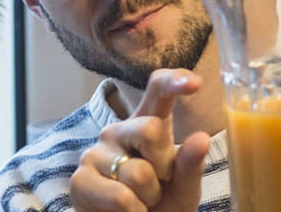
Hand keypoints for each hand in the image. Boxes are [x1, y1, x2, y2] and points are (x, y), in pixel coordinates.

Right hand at [71, 69, 211, 211]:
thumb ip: (190, 166)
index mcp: (147, 125)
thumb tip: (200, 138)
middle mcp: (118, 132)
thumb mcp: (183, 189)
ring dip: (148, 198)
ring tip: (140, 204)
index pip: (157, 90)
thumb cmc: (159, 207)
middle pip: (150, 129)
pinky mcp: (80, 180)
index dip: (174, 81)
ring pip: (137, 172)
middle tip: (159, 185)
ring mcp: (95, 154)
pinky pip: (121, 197)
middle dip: (164, 166)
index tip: (195, 84)